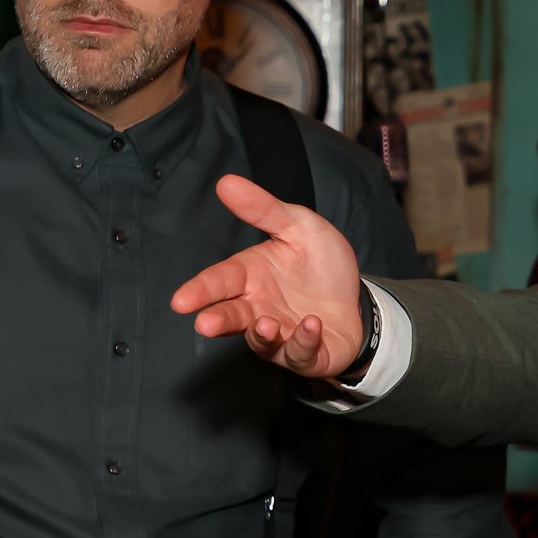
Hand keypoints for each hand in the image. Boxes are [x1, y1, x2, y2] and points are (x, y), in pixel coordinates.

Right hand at [171, 174, 365, 378]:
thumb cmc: (320, 265)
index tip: (181, 301)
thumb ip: (264, 209)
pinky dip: (304, 340)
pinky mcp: (305, 355)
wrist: (356, 297)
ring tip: (266, 323)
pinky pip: (300, 353)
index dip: (201, 291)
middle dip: (218, 320)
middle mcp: (259, 308)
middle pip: (232, 316)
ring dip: (262, 334)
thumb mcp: (299, 226)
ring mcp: (280, 334)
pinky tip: (312, 324)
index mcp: (251, 276)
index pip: (220, 281)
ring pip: (262, 341)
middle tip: (205, 324)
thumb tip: (226, 182)